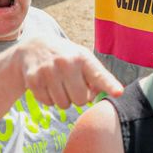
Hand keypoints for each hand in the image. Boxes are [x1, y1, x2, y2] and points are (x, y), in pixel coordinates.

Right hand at [8, 36, 123, 108]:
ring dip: (63, 99)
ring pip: (64, 105)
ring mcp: (48, 71)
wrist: (33, 48)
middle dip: (78, 97)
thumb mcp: (82, 59)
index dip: (109, 85)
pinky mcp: (34, 80)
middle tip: (71, 85)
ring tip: (59, 84)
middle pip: (81, 100)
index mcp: (82, 57)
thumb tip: (95, 96)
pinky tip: (47, 85)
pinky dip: (49, 98)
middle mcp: (66, 63)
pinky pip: (48, 103)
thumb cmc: (66, 57)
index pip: (98, 75)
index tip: (119, 93)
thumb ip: (96, 77)